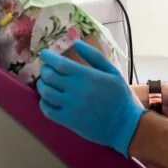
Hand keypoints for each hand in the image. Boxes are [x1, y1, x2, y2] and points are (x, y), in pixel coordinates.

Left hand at [37, 41, 144, 156]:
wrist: (126, 125)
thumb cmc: (120, 95)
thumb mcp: (112, 71)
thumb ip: (93, 55)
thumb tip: (75, 42)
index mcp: (86, 76)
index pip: (59, 64)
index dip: (48, 57)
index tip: (44, 54)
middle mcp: (75, 90)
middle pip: (49, 76)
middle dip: (44, 69)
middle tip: (46, 68)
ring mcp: (70, 107)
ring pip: (46, 93)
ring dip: (42, 85)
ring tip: (45, 82)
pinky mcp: (68, 121)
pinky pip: (48, 111)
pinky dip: (43, 102)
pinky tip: (47, 99)